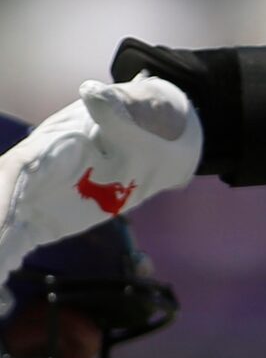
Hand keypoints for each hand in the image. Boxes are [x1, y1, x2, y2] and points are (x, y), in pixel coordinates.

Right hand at [0, 74, 201, 298]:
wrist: (158, 136)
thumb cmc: (152, 120)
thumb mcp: (146, 112)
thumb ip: (120, 108)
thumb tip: (93, 94)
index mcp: (56, 144)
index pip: (19, 171)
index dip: (2, 197)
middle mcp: (34, 170)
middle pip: (1, 203)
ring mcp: (35, 196)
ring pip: (4, 227)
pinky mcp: (41, 220)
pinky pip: (15, 243)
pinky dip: (3, 264)